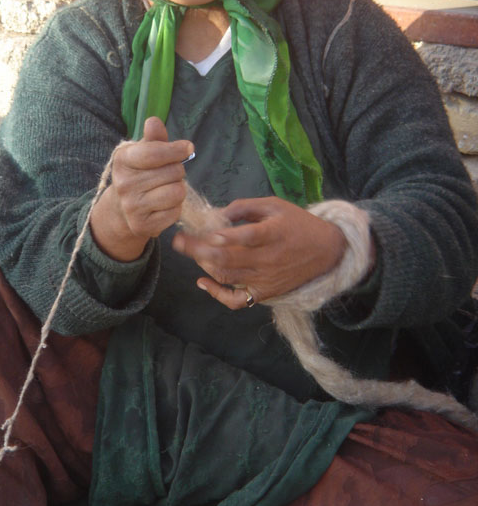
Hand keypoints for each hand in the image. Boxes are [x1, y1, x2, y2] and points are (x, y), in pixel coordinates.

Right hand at [90, 117, 193, 260]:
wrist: (122, 209)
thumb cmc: (139, 173)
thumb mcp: (143, 151)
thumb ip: (154, 137)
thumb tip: (154, 122)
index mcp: (122, 160)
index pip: (154, 153)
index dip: (176, 149)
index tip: (188, 148)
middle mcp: (123, 184)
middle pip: (173, 172)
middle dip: (177, 171)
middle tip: (168, 174)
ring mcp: (131, 207)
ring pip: (177, 192)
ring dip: (179, 189)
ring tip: (167, 188)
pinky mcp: (142, 225)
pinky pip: (175, 212)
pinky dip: (175, 208)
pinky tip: (164, 205)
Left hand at [172, 196, 346, 309]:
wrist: (326, 251)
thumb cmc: (297, 224)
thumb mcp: (275, 205)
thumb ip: (246, 207)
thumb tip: (218, 214)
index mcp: (273, 234)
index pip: (246, 237)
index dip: (224, 236)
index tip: (204, 232)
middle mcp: (268, 259)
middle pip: (227, 259)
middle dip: (198, 250)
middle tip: (179, 241)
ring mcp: (264, 279)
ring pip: (226, 276)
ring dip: (203, 265)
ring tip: (191, 251)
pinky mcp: (263, 293)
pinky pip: (235, 300)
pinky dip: (216, 294)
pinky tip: (202, 281)